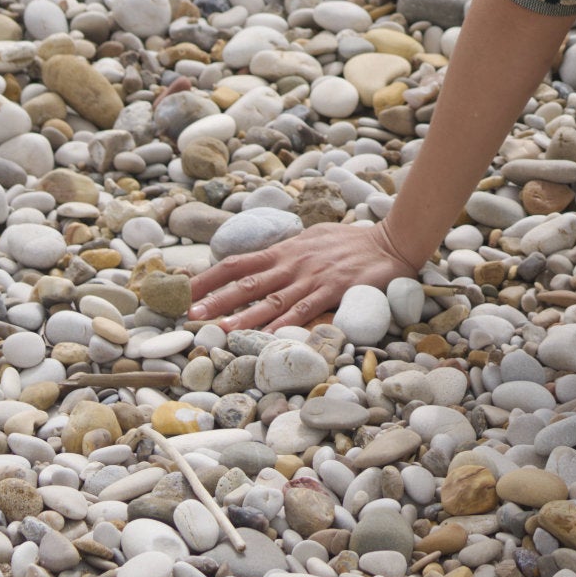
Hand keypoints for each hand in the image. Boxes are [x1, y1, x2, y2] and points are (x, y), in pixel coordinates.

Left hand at [189, 221, 417, 333]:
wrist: (392, 241)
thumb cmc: (350, 244)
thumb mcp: (312, 240)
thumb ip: (285, 255)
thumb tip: (257, 268)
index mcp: (285, 250)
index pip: (237, 263)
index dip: (208, 277)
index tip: (182, 291)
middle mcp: (293, 263)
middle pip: (246, 282)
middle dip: (215, 300)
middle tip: (188, 316)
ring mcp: (314, 276)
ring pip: (271, 299)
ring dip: (243, 317)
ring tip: (219, 331)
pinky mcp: (336, 289)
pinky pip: (306, 308)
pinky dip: (287, 323)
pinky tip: (269, 336)